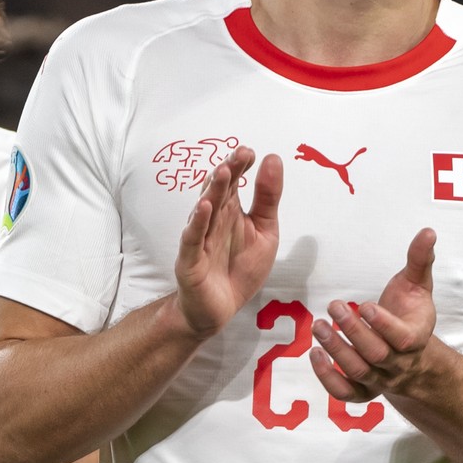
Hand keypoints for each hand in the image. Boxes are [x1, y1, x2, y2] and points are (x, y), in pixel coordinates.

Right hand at [172, 147, 281, 341]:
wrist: (220, 310)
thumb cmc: (240, 269)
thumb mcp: (265, 232)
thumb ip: (268, 198)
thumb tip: (273, 159)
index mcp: (230, 211)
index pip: (234, 182)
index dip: (240, 166)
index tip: (250, 152)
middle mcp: (213, 219)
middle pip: (219, 190)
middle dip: (229, 171)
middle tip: (240, 154)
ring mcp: (200, 238)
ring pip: (205, 210)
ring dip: (213, 190)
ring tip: (224, 172)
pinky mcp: (190, 259)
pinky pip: (193, 238)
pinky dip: (197, 222)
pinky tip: (204, 207)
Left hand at [310, 228, 437, 401]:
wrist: (413, 354)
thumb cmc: (411, 313)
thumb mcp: (418, 285)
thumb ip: (420, 260)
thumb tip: (428, 231)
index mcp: (416, 337)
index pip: (402, 338)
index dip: (383, 324)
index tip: (364, 304)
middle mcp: (398, 362)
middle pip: (377, 354)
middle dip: (353, 332)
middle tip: (334, 307)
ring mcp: (380, 379)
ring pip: (359, 372)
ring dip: (336, 350)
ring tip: (318, 326)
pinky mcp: (364, 389)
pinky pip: (346, 393)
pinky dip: (328, 379)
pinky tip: (314, 354)